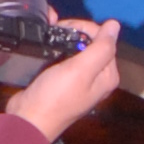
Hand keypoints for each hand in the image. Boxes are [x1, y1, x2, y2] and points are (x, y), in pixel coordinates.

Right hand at [9, 17, 121, 141]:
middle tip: (57, 29)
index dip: (87, 28)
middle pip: (92, 44)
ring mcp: (80, 80)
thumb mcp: (81, 70)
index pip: (105, 40)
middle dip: (75, 32)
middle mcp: (97, 78)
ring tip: (51, 34)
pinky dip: (57, 48)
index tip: (67, 26)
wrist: (28, 119)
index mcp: (107, 76)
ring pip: (77, 49)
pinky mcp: (63, 81)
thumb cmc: (55, 97)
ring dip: (65, 38)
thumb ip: (101, 47)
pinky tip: (48, 45)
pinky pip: (65, 57)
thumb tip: (114, 25)